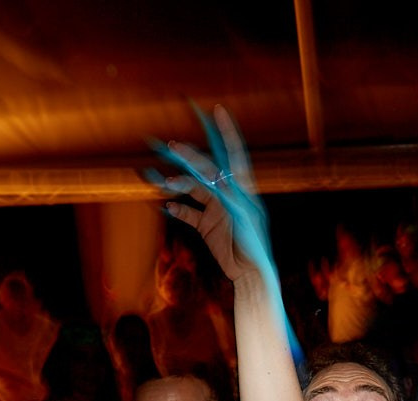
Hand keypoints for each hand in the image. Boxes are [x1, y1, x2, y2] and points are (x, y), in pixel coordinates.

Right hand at [149, 105, 268, 289]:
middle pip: (206, 169)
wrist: (250, 274)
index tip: (217, 110)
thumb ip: (228, 195)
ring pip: (193, 189)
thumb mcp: (243, 217)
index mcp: (242, 188)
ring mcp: (217, 209)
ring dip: (179, 184)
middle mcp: (229, 194)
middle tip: (172, 146)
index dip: (226, 132)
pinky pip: (189, 213)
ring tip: (163, 182)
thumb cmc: (254, 245)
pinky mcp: (207, 226)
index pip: (234, 154)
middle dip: (189, 157)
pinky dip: (178, 209)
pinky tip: (169, 206)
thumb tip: (215, 177)